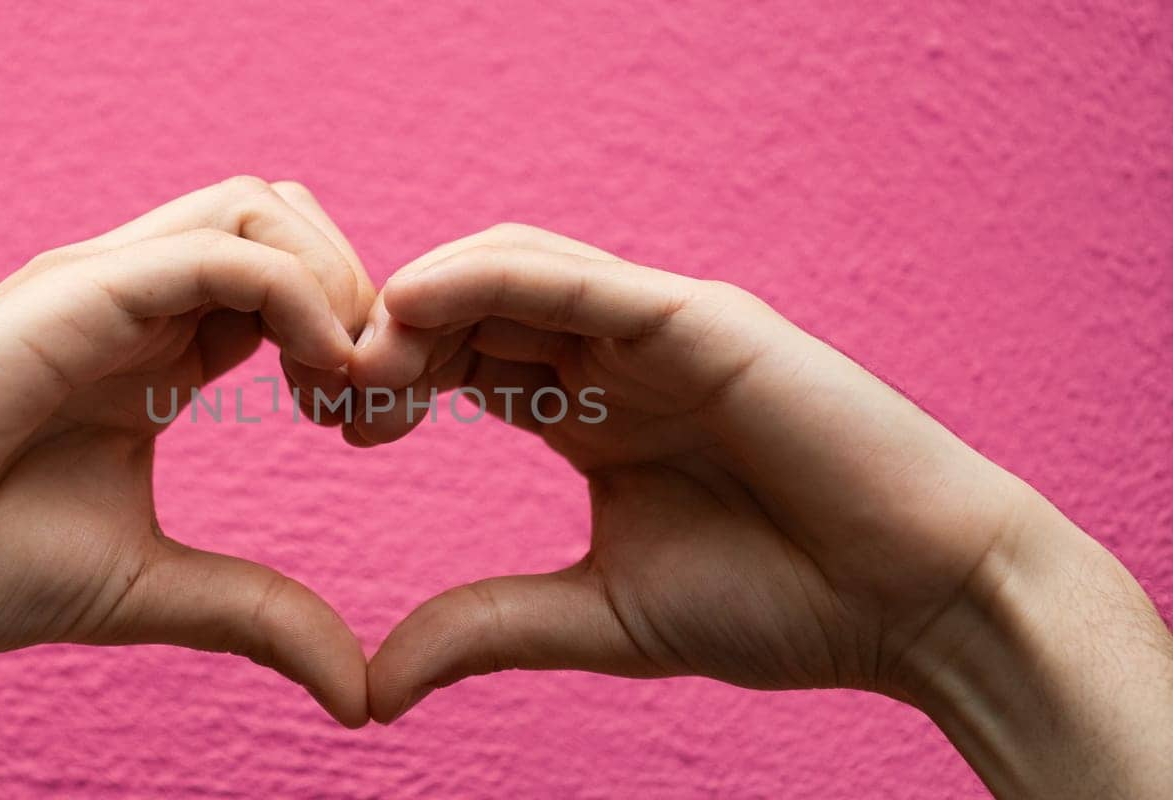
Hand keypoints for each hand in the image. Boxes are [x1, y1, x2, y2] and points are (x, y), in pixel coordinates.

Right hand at [0, 177, 375, 718]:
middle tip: (373, 401)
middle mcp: (135, 300)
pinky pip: (219, 251)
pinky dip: (295, 294)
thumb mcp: (152, 587)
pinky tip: (314, 374)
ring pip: (258, 210)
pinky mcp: (77, 292)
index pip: (289, 288)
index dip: (355, 341)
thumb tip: (360, 692)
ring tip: (342, 385)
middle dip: (361, 292)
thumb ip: (258, 615)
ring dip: (334, 283)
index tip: (373, 430)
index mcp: (158, 352)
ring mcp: (104, 286)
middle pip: (286, 222)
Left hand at [351, 224, 1172, 796]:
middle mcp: (614, 356)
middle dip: (388, 337)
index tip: (329, 424)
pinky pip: (578, 275)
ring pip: (511, 269)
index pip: (461, 361)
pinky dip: (492, 276)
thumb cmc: (780, 605)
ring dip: (423, 301)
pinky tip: (419, 304)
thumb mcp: (599, 616)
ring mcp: (657, 328)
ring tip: (360, 358)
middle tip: (322, 390)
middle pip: (470, 308)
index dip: (387, 379)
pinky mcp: (701, 319)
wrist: (915, 604)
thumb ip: (488, 628)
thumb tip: (375, 686)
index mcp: (587, 409)